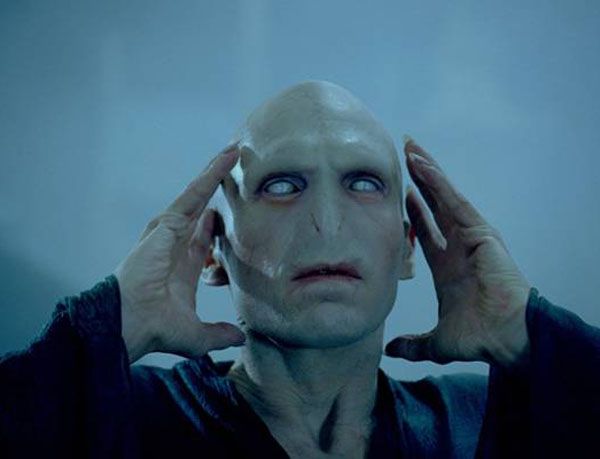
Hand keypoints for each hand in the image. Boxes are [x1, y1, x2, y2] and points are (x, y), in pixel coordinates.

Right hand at [114, 144, 245, 363]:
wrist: (130, 324)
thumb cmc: (154, 329)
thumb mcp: (196, 335)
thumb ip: (219, 334)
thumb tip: (240, 337)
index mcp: (182, 267)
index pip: (204, 240)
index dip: (217, 227)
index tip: (232, 215)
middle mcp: (175, 245)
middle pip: (201, 210)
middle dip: (217, 191)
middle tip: (236, 169)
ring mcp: (169, 232)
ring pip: (198, 196)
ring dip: (215, 173)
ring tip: (234, 152)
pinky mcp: (166, 224)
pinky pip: (193, 195)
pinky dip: (209, 176)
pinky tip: (227, 160)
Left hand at [384, 137, 531, 369]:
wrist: (506, 337)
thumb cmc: (480, 338)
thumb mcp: (437, 341)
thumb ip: (413, 343)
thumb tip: (390, 351)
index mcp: (447, 266)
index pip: (426, 231)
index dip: (413, 213)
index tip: (401, 195)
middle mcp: (458, 246)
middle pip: (434, 206)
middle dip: (419, 182)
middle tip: (402, 159)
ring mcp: (470, 236)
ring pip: (443, 196)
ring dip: (425, 171)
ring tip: (409, 148)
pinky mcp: (479, 230)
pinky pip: (453, 199)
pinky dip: (436, 180)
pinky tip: (420, 162)